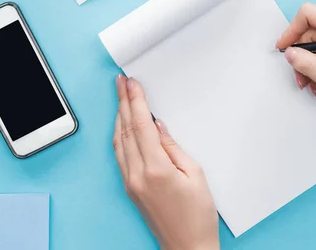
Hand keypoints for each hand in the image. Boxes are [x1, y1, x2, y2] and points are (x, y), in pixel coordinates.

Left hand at [113, 75, 218, 249]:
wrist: (187, 247)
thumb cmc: (197, 215)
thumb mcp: (195, 174)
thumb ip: (173, 146)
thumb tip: (158, 125)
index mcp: (155, 169)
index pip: (140, 125)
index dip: (135, 100)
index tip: (131, 83)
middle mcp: (136, 175)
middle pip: (125, 129)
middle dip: (122, 102)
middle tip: (120, 82)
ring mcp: (130, 182)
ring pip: (119, 141)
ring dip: (118, 116)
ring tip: (119, 96)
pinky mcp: (129, 188)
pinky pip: (119, 154)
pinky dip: (120, 134)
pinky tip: (122, 124)